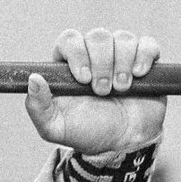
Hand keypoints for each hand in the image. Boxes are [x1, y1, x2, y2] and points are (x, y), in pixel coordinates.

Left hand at [25, 28, 166, 156]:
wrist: (122, 145)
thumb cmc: (87, 133)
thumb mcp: (56, 127)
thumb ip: (38, 106)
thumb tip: (33, 79)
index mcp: (70, 64)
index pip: (69, 39)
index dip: (77, 53)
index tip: (83, 78)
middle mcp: (94, 54)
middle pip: (98, 36)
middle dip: (102, 64)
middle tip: (102, 91)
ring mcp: (120, 55)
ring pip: (123, 38)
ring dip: (122, 64)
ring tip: (120, 89)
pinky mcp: (144, 60)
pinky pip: (147, 44)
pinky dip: (144, 56)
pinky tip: (138, 75)